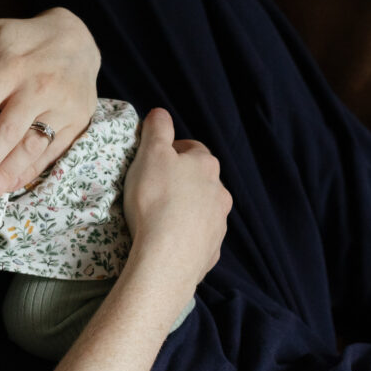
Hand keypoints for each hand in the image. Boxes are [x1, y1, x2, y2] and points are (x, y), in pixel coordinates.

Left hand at [0, 7, 99, 205]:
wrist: (78, 40)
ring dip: (7, 175)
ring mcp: (61, 108)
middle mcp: (39, 89)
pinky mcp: (76, 123)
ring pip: (31, 147)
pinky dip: (29, 172)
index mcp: (13, 68)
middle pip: (9, 131)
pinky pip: (50, 153)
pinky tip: (8, 188)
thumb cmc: (24, 40)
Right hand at [122, 108, 231, 283]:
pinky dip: (187, 234)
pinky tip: (167, 240)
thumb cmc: (156, 199)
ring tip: (160, 217)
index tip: (152, 161)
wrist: (167, 257)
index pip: (191, 147)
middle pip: (200, 179)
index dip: (170, 151)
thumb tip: (161, 113)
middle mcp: (220, 192)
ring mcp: (219, 222)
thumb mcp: (151, 154)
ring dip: (186, 208)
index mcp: (206, 165)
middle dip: (181, 181)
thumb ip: (157, 129)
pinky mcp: (212, 249)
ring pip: (202, 208)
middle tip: (153, 189)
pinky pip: (200, 236)